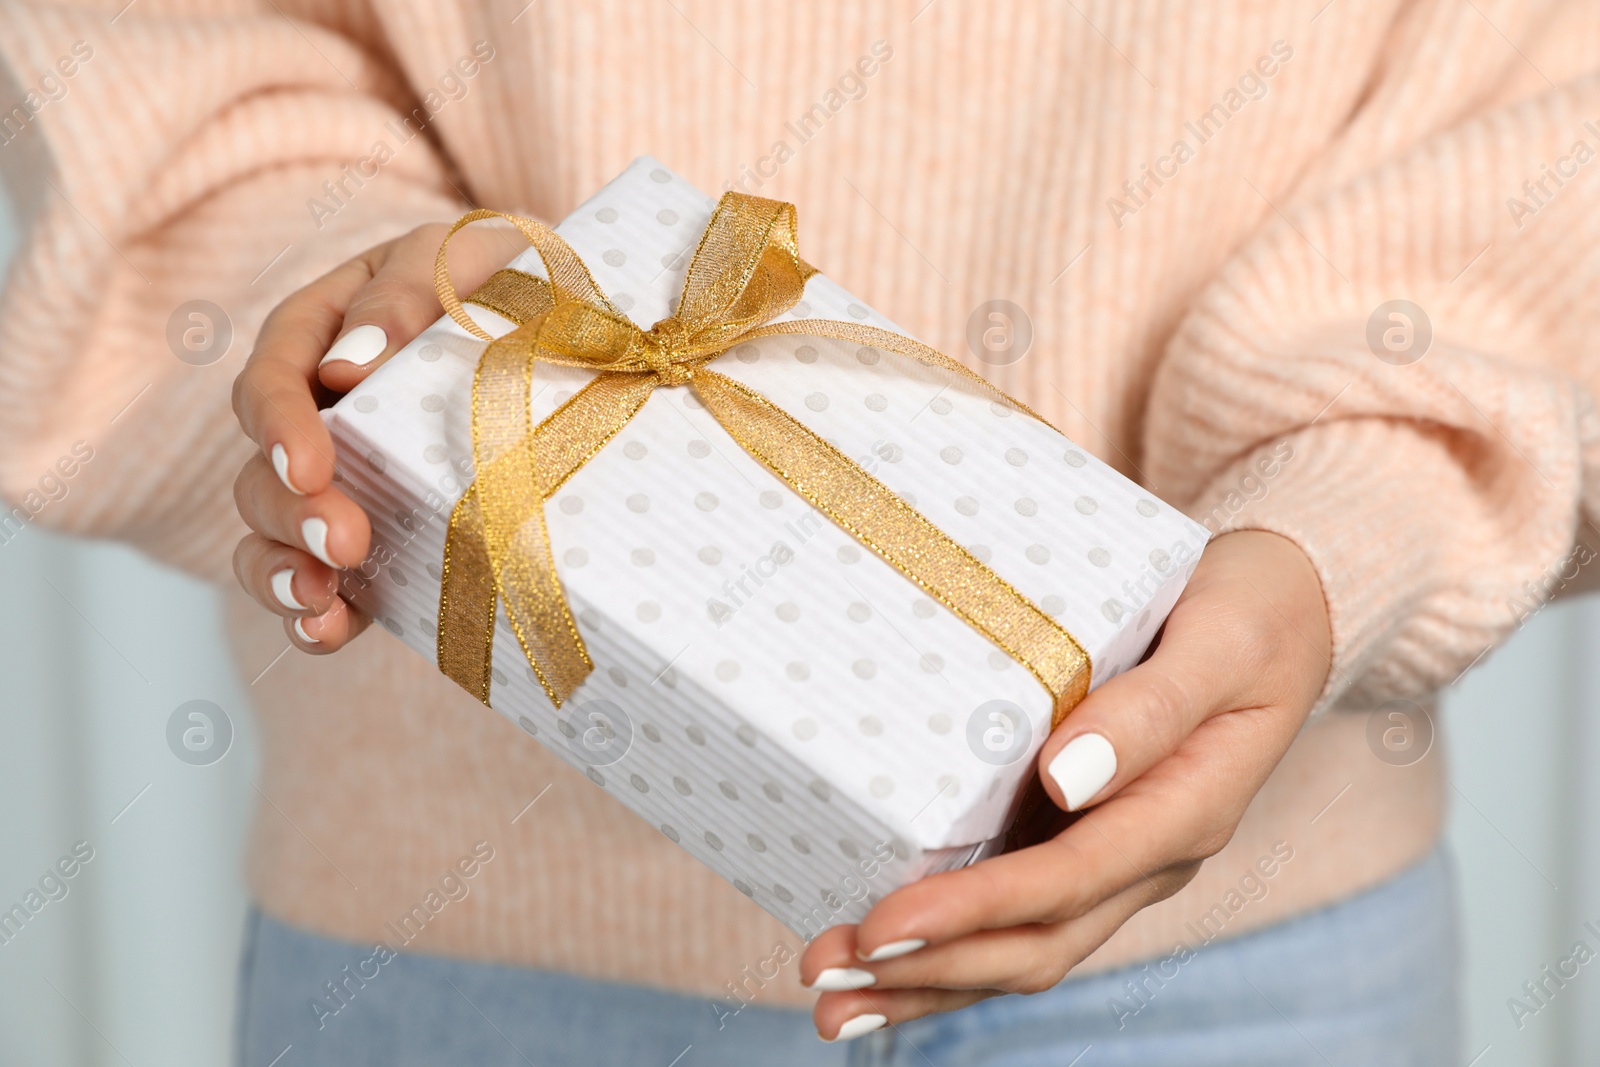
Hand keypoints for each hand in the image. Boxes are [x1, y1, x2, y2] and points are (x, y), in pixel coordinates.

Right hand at [229, 222, 512, 650]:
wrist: (581, 334)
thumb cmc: (513, 281)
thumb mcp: (468, 258)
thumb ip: (410, 287)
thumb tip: (349, 361)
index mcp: (326, 331)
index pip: (275, 376)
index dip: (281, 425)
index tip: (312, 464)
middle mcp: (319, 412)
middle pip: (267, 468)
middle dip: (292, 510)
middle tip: (344, 542)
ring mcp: (341, 481)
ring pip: (272, 533)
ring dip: (283, 571)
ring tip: (320, 600)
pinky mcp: (374, 539)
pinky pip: (319, 584)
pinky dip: (314, 613)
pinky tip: (328, 631)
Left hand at [799, 529, 1330, 1040]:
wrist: (1285, 613)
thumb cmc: (1254, 614)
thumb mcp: (1220, 642)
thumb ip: (1150, 710)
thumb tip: (1064, 780)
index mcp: (1186, 811)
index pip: (1066, 884)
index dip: (972, 913)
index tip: (884, 926)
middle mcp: (1149, 855)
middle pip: (1035, 945)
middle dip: (927, 971)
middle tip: (822, 978)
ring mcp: (1118, 857)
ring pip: (1022, 949)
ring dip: (927, 979)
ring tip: (830, 995)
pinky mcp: (1086, 842)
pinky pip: (1020, 914)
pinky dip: (951, 946)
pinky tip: (882, 958)